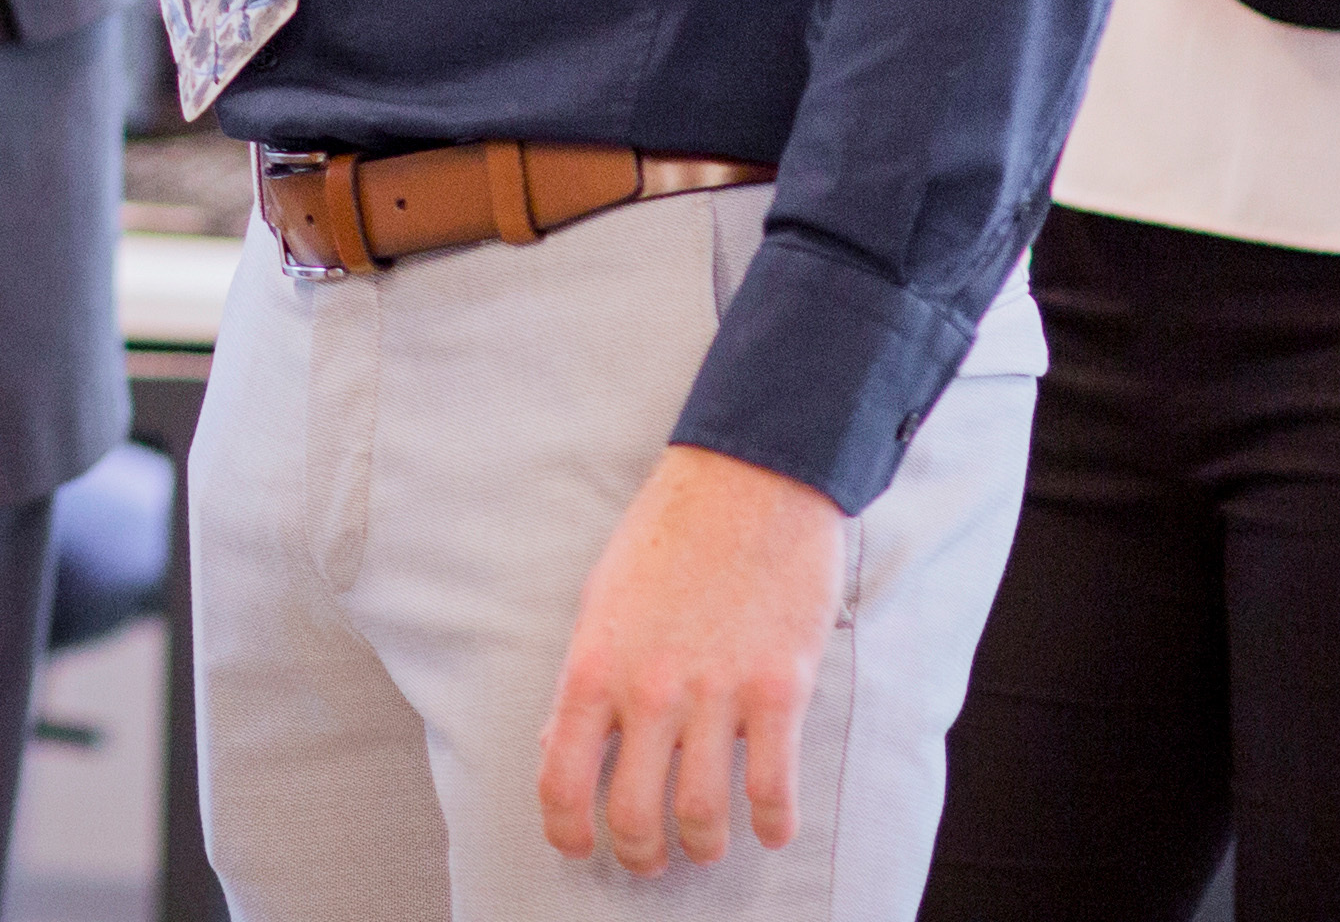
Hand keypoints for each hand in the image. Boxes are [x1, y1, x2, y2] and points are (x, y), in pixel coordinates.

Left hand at [533, 445, 848, 869]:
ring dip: (703, 846)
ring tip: (705, 846)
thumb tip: (562, 744)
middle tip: (650, 859)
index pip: (562, 777)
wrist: (749, 481)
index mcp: (593, 665)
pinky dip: (772, 823)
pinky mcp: (778, 690)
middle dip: (640, 853)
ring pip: (702, 815)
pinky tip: (770, 826)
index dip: (567, 829)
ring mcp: (715, 693)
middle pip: (634, 813)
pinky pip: (773, 787)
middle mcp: (648, 689)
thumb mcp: (601, 600)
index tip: (579, 845)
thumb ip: (586, 678)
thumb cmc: (669, 536)